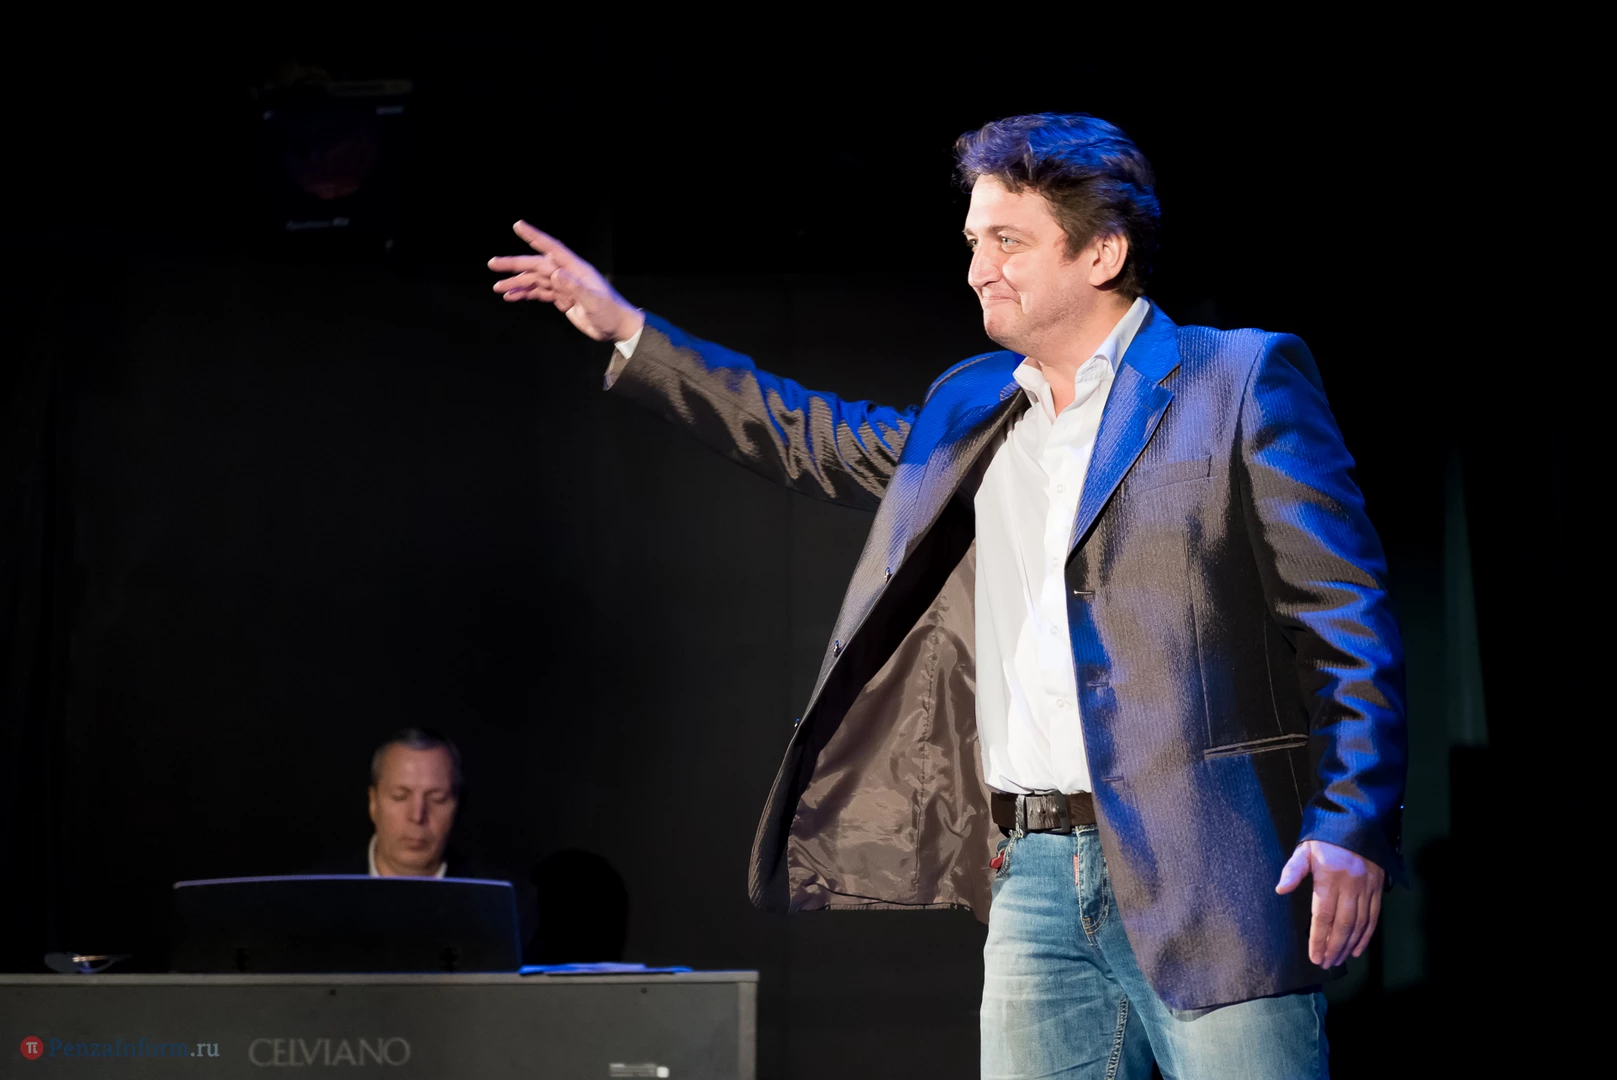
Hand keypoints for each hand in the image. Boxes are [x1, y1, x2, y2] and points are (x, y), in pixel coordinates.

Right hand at [487, 221, 644, 342]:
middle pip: (537, 265)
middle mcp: (568, 274)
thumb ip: (575, 288)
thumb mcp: (594, 302)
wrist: (618, 329)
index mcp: (576, 269)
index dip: (535, 236)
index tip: (518, 225)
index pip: (552, 248)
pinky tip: (511, 297)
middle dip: (515, 264)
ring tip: (498, 288)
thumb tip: (556, 274)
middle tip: (493, 263)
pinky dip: (525, 294)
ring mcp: (564, 286)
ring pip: (535, 280)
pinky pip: (540, 293)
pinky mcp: (562, 299)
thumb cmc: (610, 313)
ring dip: (516, 283)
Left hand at [1275, 840, 1383, 968]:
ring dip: (1349, 945)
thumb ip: (1293, 870)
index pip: (1323, 915)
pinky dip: (1367, 935)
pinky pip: (1374, 916)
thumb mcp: (1305, 848)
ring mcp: (1367, 887)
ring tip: (1338, 960)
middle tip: (1326, 964)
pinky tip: (1358, 948)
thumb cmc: (1326, 836)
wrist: (1358, 818)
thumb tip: (1280, 889)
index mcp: (1330, 877)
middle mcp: (1351, 885)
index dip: (1319, 939)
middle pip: (1343, 924)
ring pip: (1359, 924)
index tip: (1314, 956)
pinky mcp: (1378, 887)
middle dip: (1334, 948)